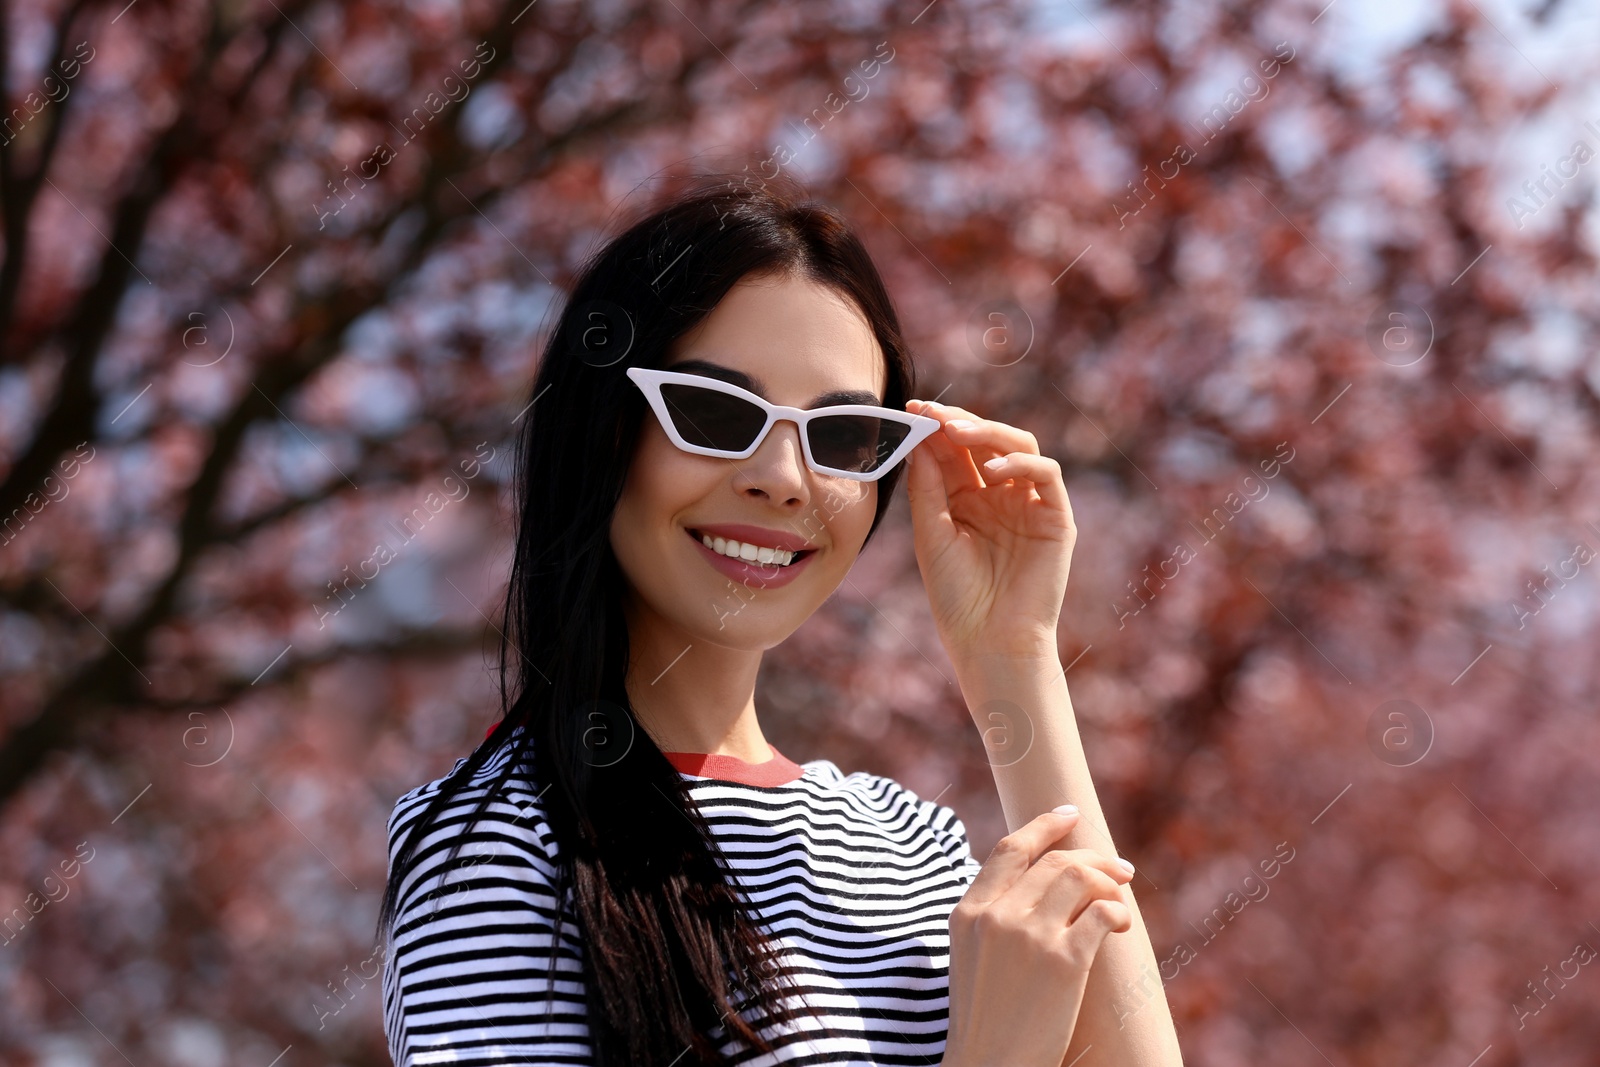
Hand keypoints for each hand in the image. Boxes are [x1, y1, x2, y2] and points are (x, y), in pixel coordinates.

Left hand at [903, 399, 1074, 662]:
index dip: (934, 428)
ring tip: (956, 431)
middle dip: (958, 422)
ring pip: (1018, 446)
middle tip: (933, 413)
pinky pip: (1046, 474)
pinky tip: (992, 470)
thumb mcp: (931, 535)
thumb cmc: (957, 597)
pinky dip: (1021, 463)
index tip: (910, 410)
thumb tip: (920, 439)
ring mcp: (1029, 504)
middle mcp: (999, 496)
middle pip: (985, 441)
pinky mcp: (1056, 517)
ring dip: (988, 432)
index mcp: (967, 500)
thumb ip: (928, 487)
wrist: (990, 642)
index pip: (954, 451)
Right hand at [942, 808, 1133, 1066]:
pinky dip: (1117, 914)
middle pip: (1053, 861)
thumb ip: (992, 914)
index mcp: (967, 912)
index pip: (1010, 849)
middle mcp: (996, 916)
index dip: (1043, 826)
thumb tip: (1039, 880)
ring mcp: (1029, 937)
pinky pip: (1100, 915)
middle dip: (1093, 858)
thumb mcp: (971, 954)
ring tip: (1122, 896)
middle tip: (1120, 868)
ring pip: (1079, 879)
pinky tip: (1121, 926)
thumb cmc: (985, 1018)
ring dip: (1109, 882)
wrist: (988, 1066)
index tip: (1069, 815)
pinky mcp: (1063, 962)